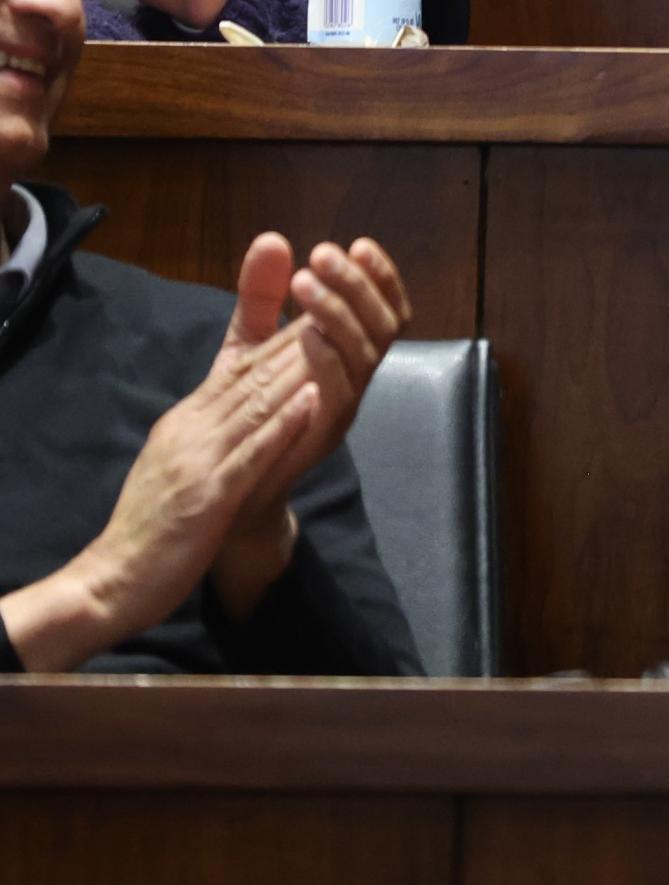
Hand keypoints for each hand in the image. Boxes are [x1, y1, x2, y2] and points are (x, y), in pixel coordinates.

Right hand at [0, 295, 321, 668]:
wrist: (112, 581)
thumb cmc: (153, 522)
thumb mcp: (180, 458)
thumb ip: (208, 423)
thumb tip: (241, 392)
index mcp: (187, 419)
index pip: (240, 367)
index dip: (283, 335)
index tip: (322, 306)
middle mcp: (191, 429)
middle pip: (253, 376)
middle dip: (298, 340)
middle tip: (341, 304)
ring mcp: (198, 461)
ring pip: (256, 405)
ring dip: (298, 368)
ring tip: (336, 334)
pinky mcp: (207, 498)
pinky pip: (250, 455)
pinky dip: (282, 425)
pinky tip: (313, 400)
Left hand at [205, 229, 411, 612]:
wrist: (221, 487)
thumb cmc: (242, 414)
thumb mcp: (248, 345)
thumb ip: (262, 297)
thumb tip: (272, 238)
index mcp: (346, 354)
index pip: (387, 307)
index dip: (382, 276)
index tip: (359, 244)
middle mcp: (355, 378)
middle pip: (384, 322)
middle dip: (358, 282)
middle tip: (325, 253)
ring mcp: (342, 407)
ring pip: (368, 351)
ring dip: (342, 311)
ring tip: (307, 281)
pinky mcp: (321, 435)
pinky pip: (342, 393)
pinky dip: (330, 359)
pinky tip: (305, 333)